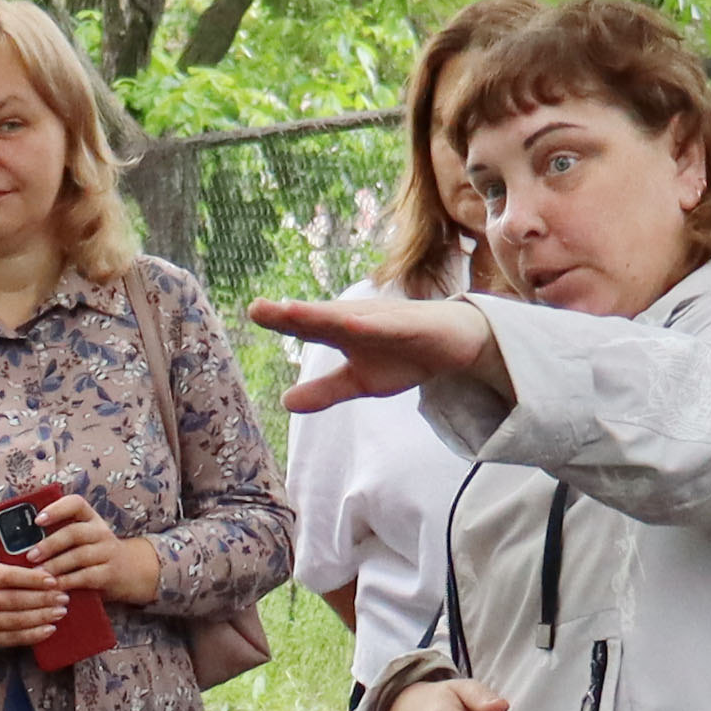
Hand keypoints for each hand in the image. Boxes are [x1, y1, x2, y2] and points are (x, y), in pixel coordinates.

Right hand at [0, 550, 73, 660]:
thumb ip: (8, 576)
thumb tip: (43, 573)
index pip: (9, 576)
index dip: (33, 578)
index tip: (53, 580)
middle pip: (17, 600)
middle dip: (44, 599)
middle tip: (64, 597)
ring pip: (18, 620)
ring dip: (43, 616)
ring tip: (60, 612)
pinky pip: (15, 638)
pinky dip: (34, 634)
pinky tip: (49, 630)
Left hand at [18, 493, 158, 604]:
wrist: (131, 572)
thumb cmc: (94, 555)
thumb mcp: (83, 539)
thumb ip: (60, 537)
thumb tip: (21, 544)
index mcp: (90, 518)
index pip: (76, 504)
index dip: (56, 510)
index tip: (38, 520)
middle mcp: (101, 531)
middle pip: (74, 533)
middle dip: (50, 544)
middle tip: (30, 556)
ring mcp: (108, 552)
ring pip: (79, 556)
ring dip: (56, 565)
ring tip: (38, 574)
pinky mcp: (110, 573)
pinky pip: (87, 576)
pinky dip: (68, 582)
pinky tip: (54, 587)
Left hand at [253, 293, 500, 411]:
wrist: (458, 342)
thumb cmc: (404, 354)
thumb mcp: (360, 381)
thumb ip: (324, 391)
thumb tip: (285, 402)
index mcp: (343, 331)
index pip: (307, 326)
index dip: (279, 320)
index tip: (252, 312)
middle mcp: (360, 319)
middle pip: (320, 316)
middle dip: (291, 313)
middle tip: (256, 308)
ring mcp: (386, 320)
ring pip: (349, 317)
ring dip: (321, 314)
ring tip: (291, 311)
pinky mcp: (414, 325)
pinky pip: (390, 326)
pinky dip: (371, 324)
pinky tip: (351, 324)